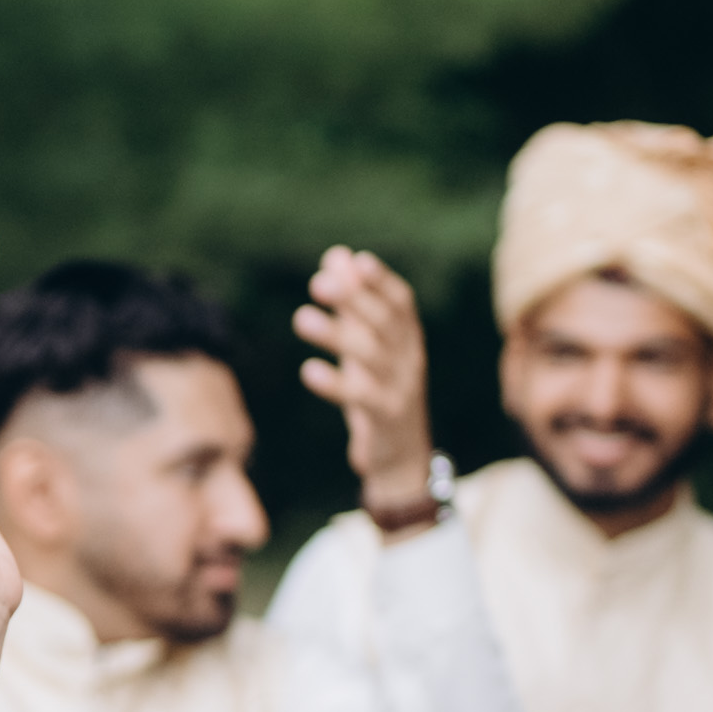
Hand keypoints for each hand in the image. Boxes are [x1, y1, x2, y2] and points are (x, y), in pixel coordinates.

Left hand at [294, 248, 441, 523]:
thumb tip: (337, 256)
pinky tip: (309, 370)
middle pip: (385, 324)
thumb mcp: (367, 345)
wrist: (401, 456)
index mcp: (408, 338)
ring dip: (336, 335)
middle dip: (354, 300)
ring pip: (371, 357)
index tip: (357, 262)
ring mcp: (401, 389)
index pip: (401, 303)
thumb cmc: (379, 389)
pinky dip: (335, 383)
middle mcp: (409, 359)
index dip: (381, 282)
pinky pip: (361, 397)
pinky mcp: (386, 418)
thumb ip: (353, 303)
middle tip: (319, 283)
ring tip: (302, 318)